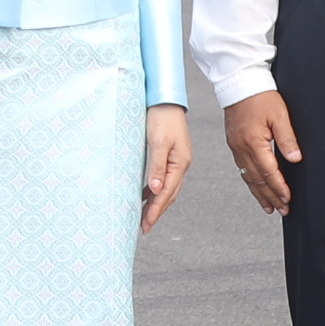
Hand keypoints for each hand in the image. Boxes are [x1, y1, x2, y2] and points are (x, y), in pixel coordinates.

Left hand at [138, 103, 191, 231]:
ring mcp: (176, 160)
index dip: (156, 210)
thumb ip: (157, 166)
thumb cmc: (161, 117)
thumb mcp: (157, 142)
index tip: (146, 224)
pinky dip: (155, 189)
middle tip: (144, 227)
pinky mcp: (169, 155)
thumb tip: (156, 190)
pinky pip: (163, 178)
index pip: (167, 193)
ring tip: (143, 215)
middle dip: (156, 211)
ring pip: (166, 188)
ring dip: (156, 202)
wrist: (165, 99)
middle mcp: (180, 165)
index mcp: (180, 163)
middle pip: (168, 195)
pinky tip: (146, 194)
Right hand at [222, 88, 301, 215]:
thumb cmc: (260, 96)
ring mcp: (235, 146)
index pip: (269, 172)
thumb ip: (287, 139)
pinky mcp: (233, 143)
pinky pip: (242, 169)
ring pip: (248, 177)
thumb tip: (295, 159)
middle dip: (271, 196)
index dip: (279, 187)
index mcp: (253, 142)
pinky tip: (256, 187)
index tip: (288, 199)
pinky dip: (250, 182)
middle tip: (282, 209)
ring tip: (269, 206)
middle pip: (257, 179)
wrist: (239, 83)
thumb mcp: (280, 115)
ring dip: (260, 193)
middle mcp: (241, 147)